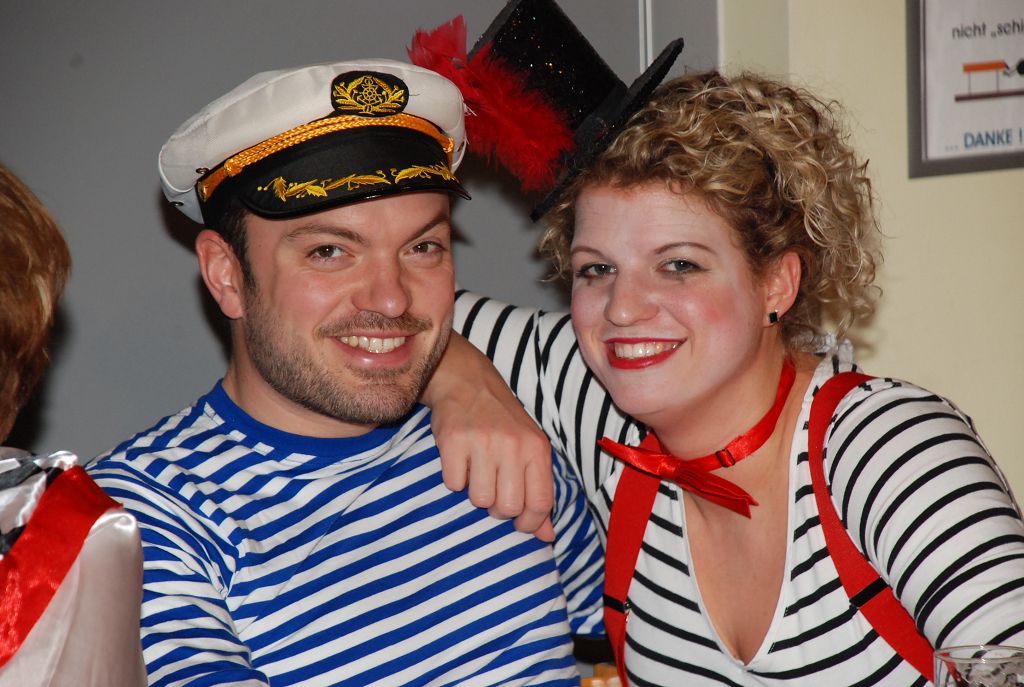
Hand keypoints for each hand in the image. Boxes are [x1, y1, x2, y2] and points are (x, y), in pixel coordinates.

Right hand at [426, 333, 555, 540]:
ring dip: (475, 493)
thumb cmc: (503, 422)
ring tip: (476, 472)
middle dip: (498, 508)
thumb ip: (539, 491)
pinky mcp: (453, 441)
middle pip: (508, 508)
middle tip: (493, 489)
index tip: (518, 522)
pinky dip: (454, 479)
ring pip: (479, 500)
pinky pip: (453, 485)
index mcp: (537, 449)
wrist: (467, 383)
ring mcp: (483, 443)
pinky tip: (460, 461)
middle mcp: (513, 445)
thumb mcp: (530, 450)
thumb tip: (547, 537)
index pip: (541, 503)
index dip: (529, 523)